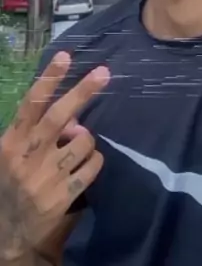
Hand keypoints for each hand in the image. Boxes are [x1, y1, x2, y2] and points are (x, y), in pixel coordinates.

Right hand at [0, 52, 109, 261]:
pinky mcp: (61, 197)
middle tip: (104, 73)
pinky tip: (84, 168)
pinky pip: (92, 166)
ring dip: (88, 140)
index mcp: (11, 141)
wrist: (10, 232)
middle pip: (58, 117)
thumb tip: (75, 116)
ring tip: (76, 150)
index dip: (49, 79)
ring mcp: (44, 178)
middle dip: (82, 92)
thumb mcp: (15, 152)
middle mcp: (26, 156)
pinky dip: (94, 162)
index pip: (30, 104)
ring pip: (83, 141)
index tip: (64, 56)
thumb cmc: (15, 180)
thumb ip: (39, 131)